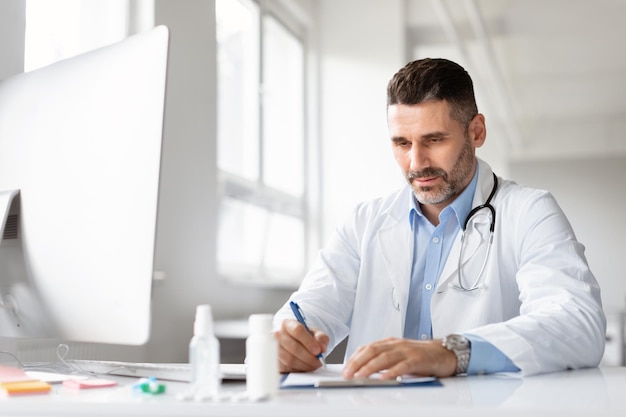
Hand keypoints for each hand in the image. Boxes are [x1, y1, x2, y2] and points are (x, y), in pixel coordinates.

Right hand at [274, 319, 328, 372]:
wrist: (295, 342)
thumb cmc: (304, 337)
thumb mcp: (315, 333)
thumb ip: (321, 338)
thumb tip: (322, 348)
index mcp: (288, 323)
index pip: (297, 330)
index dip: (309, 342)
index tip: (318, 350)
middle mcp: (278, 335)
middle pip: (293, 347)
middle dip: (309, 357)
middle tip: (318, 361)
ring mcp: (274, 348)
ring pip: (290, 360)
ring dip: (305, 365)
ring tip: (314, 364)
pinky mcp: (275, 361)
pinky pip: (287, 368)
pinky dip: (299, 370)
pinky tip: (306, 367)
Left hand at [342, 337, 456, 379]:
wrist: (445, 353)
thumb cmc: (421, 356)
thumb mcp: (399, 355)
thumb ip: (384, 360)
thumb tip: (364, 371)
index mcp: (390, 343)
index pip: (367, 347)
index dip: (354, 358)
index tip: (345, 368)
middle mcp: (396, 344)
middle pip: (372, 351)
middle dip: (357, 362)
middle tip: (347, 374)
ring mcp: (407, 351)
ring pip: (384, 357)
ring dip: (370, 367)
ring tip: (360, 376)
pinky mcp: (418, 360)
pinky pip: (403, 366)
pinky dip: (392, 372)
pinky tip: (384, 378)